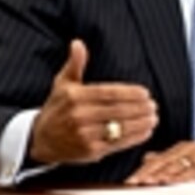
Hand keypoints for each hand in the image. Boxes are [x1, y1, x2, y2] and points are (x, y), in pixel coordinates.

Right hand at [28, 40, 158, 164]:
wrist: (41, 140)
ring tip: (154, 117)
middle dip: (140, 108)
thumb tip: (78, 43)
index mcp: (75, 97)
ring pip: (120, 128)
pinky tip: (146, 131)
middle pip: (118, 110)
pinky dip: (135, 137)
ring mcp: (85, 135)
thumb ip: (75, 64)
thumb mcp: (62, 84)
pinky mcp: (91, 151)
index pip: (109, 93)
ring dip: (141, 123)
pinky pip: (118, 144)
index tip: (146, 93)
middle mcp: (79, 115)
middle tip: (153, 105)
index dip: (130, 93)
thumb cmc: (57, 108)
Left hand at [126, 140, 194, 184]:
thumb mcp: (187, 156)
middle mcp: (188, 150)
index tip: (130, 180)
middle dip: (147, 172)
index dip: (143, 170)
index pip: (158, 160)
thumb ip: (167, 158)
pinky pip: (194, 170)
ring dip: (162, 173)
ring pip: (177, 165)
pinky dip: (182, 175)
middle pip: (164, 162)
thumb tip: (147, 158)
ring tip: (148, 180)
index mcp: (181, 148)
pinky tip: (171, 180)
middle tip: (135, 181)